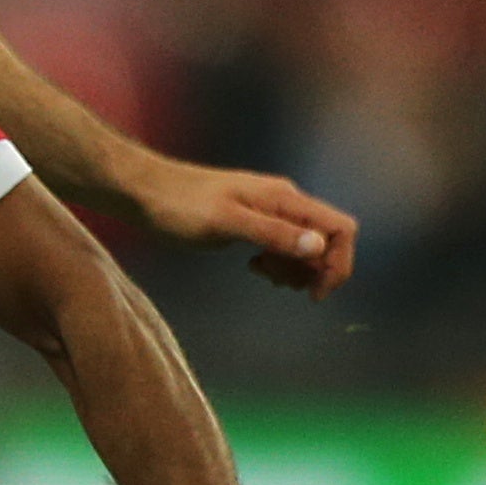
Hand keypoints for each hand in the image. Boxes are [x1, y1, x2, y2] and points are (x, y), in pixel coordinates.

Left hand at [123, 158, 358, 298]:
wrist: (145, 192)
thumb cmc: (179, 206)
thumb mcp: (227, 223)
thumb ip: (273, 234)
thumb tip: (318, 247)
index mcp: (285, 199)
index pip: (340, 228)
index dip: (338, 263)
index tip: (315, 292)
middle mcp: (284, 202)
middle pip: (327, 240)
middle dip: (315, 269)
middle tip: (281, 284)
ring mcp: (269, 211)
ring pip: (306, 246)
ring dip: (295, 268)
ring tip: (263, 274)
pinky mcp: (252, 222)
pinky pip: (283, 246)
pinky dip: (278, 262)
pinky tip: (254, 267)